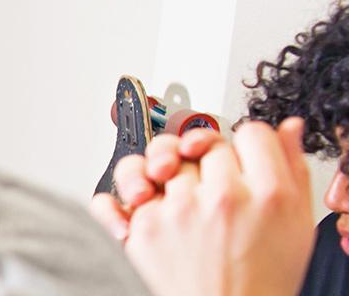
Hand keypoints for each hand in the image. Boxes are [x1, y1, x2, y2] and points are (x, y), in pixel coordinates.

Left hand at [87, 119, 314, 295]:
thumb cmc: (261, 281)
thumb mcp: (295, 225)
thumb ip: (290, 171)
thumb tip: (284, 129)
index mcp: (267, 194)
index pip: (251, 133)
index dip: (246, 142)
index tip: (242, 157)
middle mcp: (220, 199)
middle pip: (204, 144)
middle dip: (206, 157)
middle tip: (211, 180)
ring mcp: (177, 212)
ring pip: (159, 159)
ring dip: (161, 168)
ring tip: (167, 182)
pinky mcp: (143, 231)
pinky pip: (115, 199)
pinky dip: (118, 201)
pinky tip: (136, 205)